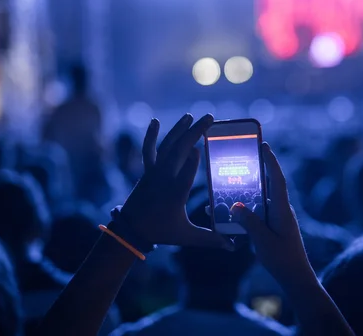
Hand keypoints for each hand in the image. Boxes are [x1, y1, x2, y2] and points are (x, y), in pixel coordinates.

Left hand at [119, 114, 232, 249]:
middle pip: (180, 150)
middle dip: (194, 132)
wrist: (131, 229)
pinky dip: (150, 136)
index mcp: (176, 193)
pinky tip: (154, 121)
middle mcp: (165, 178)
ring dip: (178, 129)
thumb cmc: (161, 232)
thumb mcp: (187, 236)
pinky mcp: (148, 170)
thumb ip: (210, 239)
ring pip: (166, 146)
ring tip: (190, 116)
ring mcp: (155, 172)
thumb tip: (232, 246)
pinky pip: (149, 150)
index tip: (202, 148)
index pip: (186, 173)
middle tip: (209, 118)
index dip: (193, 160)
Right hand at [231, 143, 313, 281]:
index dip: (270, 161)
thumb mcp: (263, 241)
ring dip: (243, 195)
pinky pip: (255, 214)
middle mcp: (280, 210)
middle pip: (266, 185)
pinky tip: (225, 215)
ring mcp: (276, 218)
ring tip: (223, 188)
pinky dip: (242, 211)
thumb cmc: (283, 260)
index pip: (277, 179)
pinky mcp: (271, 227)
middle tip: (239, 160)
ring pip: (257, 201)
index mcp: (282, 209)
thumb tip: (234, 205)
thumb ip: (249, 222)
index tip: (263, 145)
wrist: (295, 278)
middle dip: (253, 173)